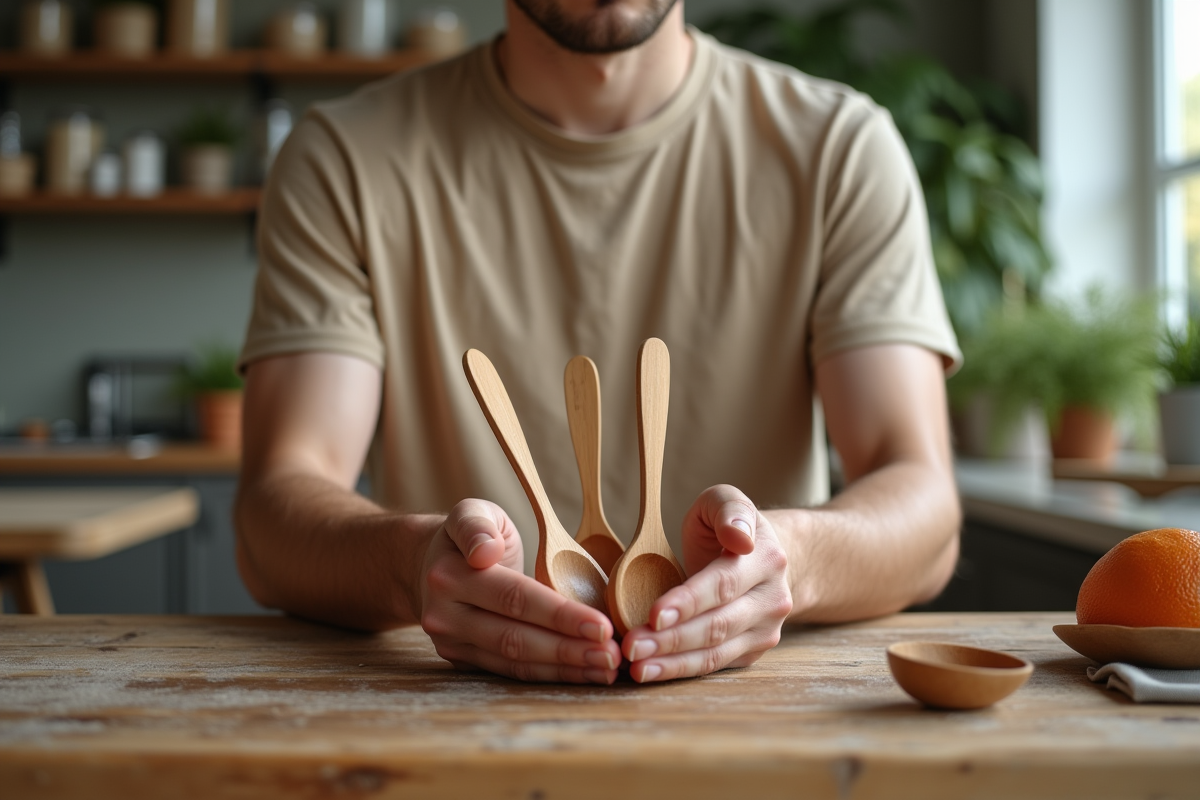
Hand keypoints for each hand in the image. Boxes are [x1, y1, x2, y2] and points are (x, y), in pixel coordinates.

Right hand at [419, 499, 620, 683]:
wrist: (426, 567)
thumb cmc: (469, 536)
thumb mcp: (470, 513)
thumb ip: (477, 525)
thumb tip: (485, 552)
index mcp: (450, 576)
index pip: (514, 598)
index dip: (560, 614)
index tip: (601, 625)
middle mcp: (446, 615)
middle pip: (516, 638)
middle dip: (568, 650)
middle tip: (612, 655)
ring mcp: (452, 643)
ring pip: (515, 662)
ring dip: (564, 669)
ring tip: (606, 669)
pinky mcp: (464, 661)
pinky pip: (511, 672)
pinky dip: (550, 676)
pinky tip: (583, 673)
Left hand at [621, 485, 791, 681]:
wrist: (769, 559)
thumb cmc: (729, 527)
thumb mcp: (726, 501)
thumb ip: (729, 510)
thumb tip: (739, 537)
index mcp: (765, 559)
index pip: (722, 584)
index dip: (688, 601)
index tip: (654, 614)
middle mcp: (772, 599)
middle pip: (717, 625)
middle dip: (672, 639)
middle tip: (632, 645)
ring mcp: (766, 630)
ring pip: (716, 653)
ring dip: (673, 662)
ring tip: (637, 666)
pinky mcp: (753, 651)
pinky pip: (715, 665)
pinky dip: (682, 671)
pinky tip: (652, 671)